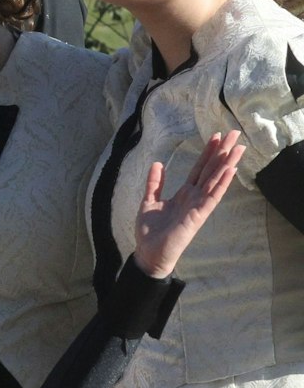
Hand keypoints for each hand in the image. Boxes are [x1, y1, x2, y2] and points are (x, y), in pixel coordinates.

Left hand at [131, 130, 241, 277]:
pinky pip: (212, 198)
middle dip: (222, 151)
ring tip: (238, 147)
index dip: (208, 152)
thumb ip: (155, 184)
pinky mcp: (198, 216)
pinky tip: (230, 170)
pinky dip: (221, 184)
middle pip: (212, 170)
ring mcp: (198, 206)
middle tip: (236, 133)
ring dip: (227, 163)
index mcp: (184, 193)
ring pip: (216, 181)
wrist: (148, 254)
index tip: (216, 135)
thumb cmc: (150, 231)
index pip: (199, 168)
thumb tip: (158, 163)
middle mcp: (195, 197)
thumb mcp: (149, 201)